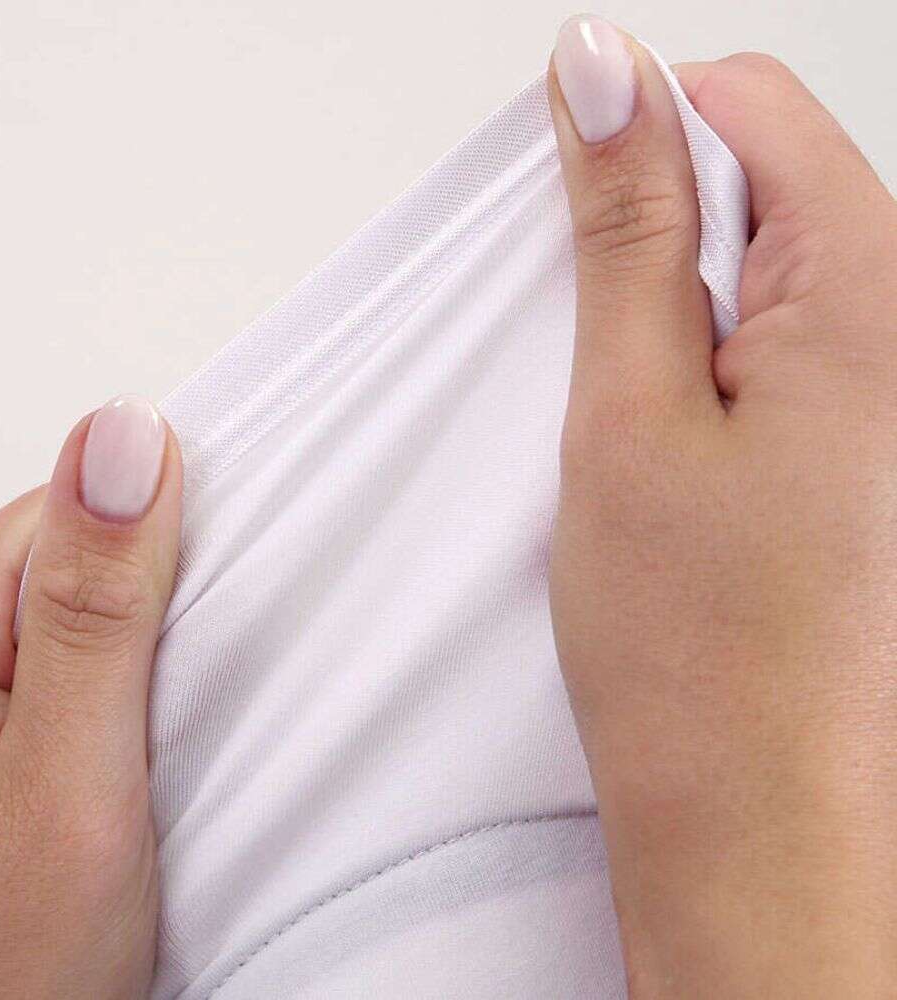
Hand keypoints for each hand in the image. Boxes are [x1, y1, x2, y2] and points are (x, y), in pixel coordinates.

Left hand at [0, 397, 181, 998]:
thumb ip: (94, 615)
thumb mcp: (67, 794)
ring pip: (99, 609)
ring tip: (162, 748)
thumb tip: (124, 445)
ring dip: (155, 664)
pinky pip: (91, 662)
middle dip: (163, 619)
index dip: (166, 551)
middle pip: (87, 553)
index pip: (73, 513)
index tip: (210, 626)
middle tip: (177, 719)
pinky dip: (140, 695)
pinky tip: (145, 748)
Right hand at [548, 16, 896, 997]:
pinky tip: (658, 426)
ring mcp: (877, 391)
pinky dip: (695, 353)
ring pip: (756, 264)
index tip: (569, 191)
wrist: (748, 805)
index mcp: (869, 295)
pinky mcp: (847, 440)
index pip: (753, 107)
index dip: (643, 127)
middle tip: (595, 338)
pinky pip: (767, 338)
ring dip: (669, 300)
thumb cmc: (697, 645)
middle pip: (762, 180)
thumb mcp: (629, 407)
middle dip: (655, 226)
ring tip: (624, 402)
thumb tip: (603, 74)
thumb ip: (626, 228)